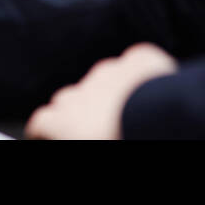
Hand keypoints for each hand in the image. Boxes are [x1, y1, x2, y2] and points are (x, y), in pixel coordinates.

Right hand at [24, 42, 177, 138]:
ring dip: (108, 94)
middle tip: (95, 129)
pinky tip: (150, 90)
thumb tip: (79, 134)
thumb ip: (73, 136)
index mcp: (61, 120)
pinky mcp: (138, 60)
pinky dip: (137, 75)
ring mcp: (108, 72)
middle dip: (76, 112)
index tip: (48, 136)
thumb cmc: (122, 140)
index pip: (41, 122)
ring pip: (101, 80)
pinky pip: (134, 64)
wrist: (163, 121)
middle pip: (67, 99)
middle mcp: (79, 92)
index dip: (44, 131)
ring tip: (127, 114)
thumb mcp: (84, 143)